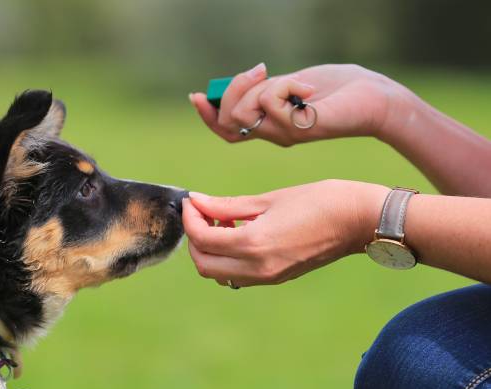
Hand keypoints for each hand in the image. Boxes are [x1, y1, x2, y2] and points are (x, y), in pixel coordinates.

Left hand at [182, 180, 388, 286]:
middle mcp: (258, 268)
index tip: (192, 200)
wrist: (361, 221)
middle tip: (203, 212)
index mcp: (254, 244)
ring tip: (223, 222)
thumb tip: (197, 202)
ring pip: (218, 274)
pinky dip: (227, 258)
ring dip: (210, 250)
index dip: (190, 218)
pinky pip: (237, 275)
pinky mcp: (276, 278)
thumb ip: (228, 205)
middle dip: (195, 238)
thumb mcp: (270, 199)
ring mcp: (268, 277)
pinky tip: (239, 233)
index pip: (202, 239)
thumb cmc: (320, 200)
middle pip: (203, 264)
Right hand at [189, 64, 406, 146]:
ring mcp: (284, 134)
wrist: (373, 98)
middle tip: (260, 71)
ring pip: (244, 113)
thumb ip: (265, 88)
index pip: (225, 130)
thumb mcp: (290, 84)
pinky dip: (288, 85)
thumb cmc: (336, 90)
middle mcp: (272, 135)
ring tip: (290, 82)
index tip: (196, 96)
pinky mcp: (298, 129)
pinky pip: (272, 102)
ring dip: (260, 88)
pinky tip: (309, 90)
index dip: (207, 116)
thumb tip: (240, 83)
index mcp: (268, 125)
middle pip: (228, 120)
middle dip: (234, 90)